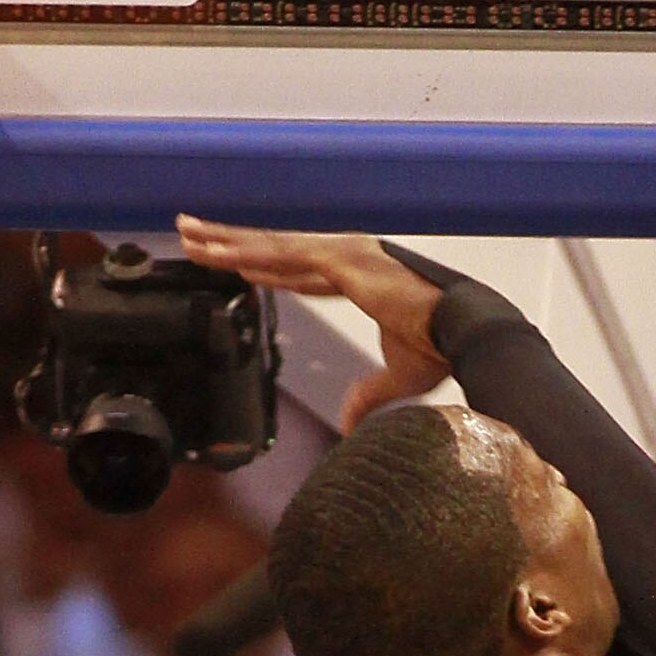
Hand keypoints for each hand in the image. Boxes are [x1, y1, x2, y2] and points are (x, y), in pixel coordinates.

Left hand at [176, 218, 448, 429]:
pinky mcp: (341, 260)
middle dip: (232, 242)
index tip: (233, 262)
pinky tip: (216, 254)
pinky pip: (281, 257)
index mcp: (360, 277)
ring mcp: (343, 254)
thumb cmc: (444, 344)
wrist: (467, 330)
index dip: (263, 266)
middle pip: (275, 250)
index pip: (298, 270)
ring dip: (225, 241)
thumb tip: (348, 422)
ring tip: (188, 233)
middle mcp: (347, 258)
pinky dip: (246, 254)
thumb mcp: (399, 374)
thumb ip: (368, 393)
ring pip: (269, 247)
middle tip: (193, 233)